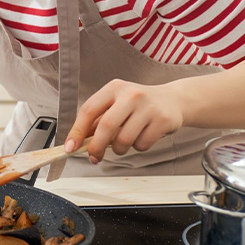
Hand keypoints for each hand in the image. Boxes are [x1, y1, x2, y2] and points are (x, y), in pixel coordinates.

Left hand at [65, 79, 184, 162]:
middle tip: (94, 156)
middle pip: (106, 126)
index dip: (77, 130)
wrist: (173, 100)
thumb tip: (78, 141)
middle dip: (96, 147)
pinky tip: (142, 137)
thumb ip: (98, 119)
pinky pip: (142, 144)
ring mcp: (148, 107)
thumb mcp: (116, 103)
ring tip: (123, 143)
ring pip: (124, 140)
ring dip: (119, 149)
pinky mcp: (162, 120)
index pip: (89, 109)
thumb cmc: (139, 104)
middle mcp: (130, 95)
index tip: (70, 147)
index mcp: (113, 88)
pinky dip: (138, 147)